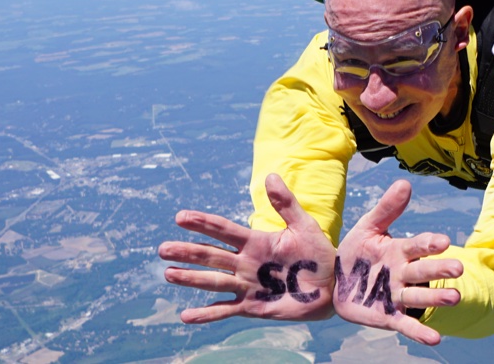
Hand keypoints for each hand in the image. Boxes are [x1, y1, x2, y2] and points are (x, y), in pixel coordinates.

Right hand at [158, 174, 335, 322]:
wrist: (331, 286)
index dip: (202, 223)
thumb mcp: (303, 226)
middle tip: (162, 249)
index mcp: (255, 241)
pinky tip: (185, 316)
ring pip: (212, 281)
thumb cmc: (319, 254)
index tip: (180, 217)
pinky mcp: (252, 306)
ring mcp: (247, 285)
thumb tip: (271, 176)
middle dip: (187, 252)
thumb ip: (286, 204)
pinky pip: (225, 310)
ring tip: (168, 274)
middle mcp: (245, 263)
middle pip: (210, 256)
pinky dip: (206, 313)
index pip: (223, 230)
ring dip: (190, 278)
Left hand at [332, 179, 462, 345]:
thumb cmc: (356, 252)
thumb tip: (405, 183)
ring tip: (454, 298)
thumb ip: (386, 209)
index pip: (418, 245)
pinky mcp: (389, 317)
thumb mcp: (367, 228)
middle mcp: (403, 273)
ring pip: (419, 297)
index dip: (429, 244)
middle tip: (457, 268)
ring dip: (436, 298)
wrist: (335, 282)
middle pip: (423, 271)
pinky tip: (435, 339)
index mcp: (399, 250)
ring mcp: (397, 296)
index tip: (442, 242)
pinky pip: (406, 325)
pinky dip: (420, 332)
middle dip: (439, 270)